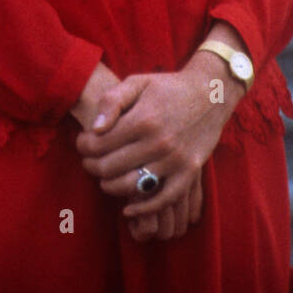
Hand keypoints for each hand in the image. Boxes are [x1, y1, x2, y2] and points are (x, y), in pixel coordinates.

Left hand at [75, 54, 243, 221]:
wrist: (211, 93)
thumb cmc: (168, 87)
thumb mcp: (138, 82)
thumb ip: (112, 101)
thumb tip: (94, 129)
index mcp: (143, 118)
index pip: (100, 143)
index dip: (83, 146)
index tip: (82, 143)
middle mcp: (159, 142)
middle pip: (111, 167)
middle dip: (92, 166)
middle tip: (88, 161)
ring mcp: (175, 160)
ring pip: (132, 187)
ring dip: (110, 186)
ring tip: (104, 177)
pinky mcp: (189, 172)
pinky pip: (163, 200)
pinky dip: (143, 210)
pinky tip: (128, 209)